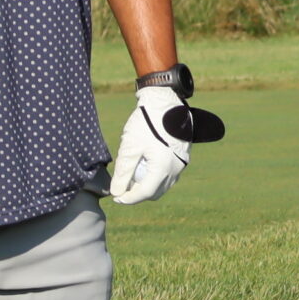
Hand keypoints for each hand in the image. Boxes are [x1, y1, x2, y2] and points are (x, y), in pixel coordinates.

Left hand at [107, 87, 191, 204]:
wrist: (165, 101)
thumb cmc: (146, 122)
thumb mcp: (130, 147)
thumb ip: (123, 172)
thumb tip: (116, 192)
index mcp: (163, 168)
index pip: (145, 193)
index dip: (129, 198)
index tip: (116, 197)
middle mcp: (175, 169)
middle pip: (155, 192)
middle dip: (137, 193)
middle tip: (122, 185)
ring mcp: (181, 164)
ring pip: (162, 184)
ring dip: (147, 184)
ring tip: (132, 173)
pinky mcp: (182, 157)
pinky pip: (168, 175)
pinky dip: (155, 176)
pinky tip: (144, 164)